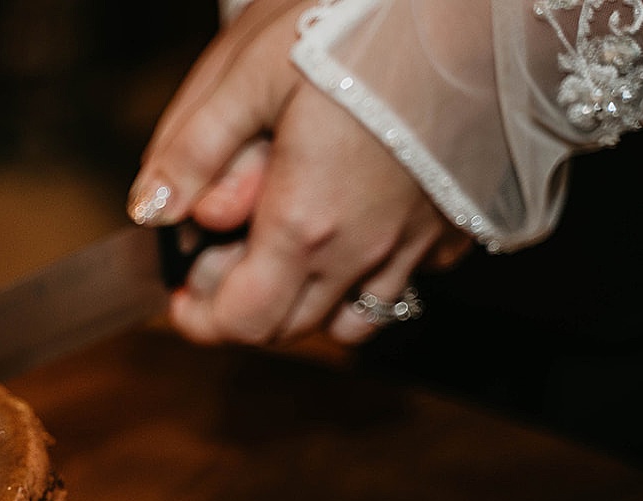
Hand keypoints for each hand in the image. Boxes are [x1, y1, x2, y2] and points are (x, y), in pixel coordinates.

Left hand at [131, 10, 471, 347]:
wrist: (491, 5)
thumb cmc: (368, 23)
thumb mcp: (253, 71)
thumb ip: (195, 146)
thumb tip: (152, 207)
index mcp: (305, 222)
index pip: (242, 319)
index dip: (201, 319)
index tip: (182, 294)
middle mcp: (364, 249)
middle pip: (290, 327)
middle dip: (243, 308)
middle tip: (221, 260)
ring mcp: (419, 243)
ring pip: (354, 319)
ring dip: (309, 303)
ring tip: (286, 253)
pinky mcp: (459, 225)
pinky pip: (408, 281)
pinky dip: (372, 277)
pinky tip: (356, 228)